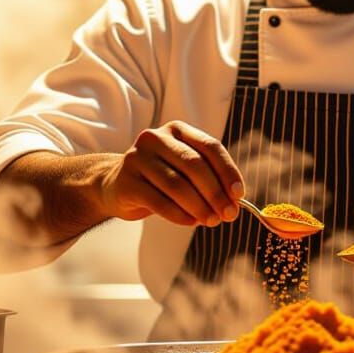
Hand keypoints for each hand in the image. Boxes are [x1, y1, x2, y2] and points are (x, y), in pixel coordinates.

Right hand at [106, 121, 244, 226]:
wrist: (114, 185)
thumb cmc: (159, 178)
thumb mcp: (184, 169)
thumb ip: (208, 180)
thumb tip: (234, 203)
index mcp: (177, 130)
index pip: (210, 146)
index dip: (228, 171)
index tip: (239, 195)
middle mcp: (156, 138)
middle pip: (194, 165)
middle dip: (216, 193)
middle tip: (228, 214)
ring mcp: (137, 158)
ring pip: (178, 185)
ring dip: (200, 207)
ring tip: (212, 221)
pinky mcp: (127, 182)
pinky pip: (159, 202)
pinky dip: (180, 215)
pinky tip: (191, 222)